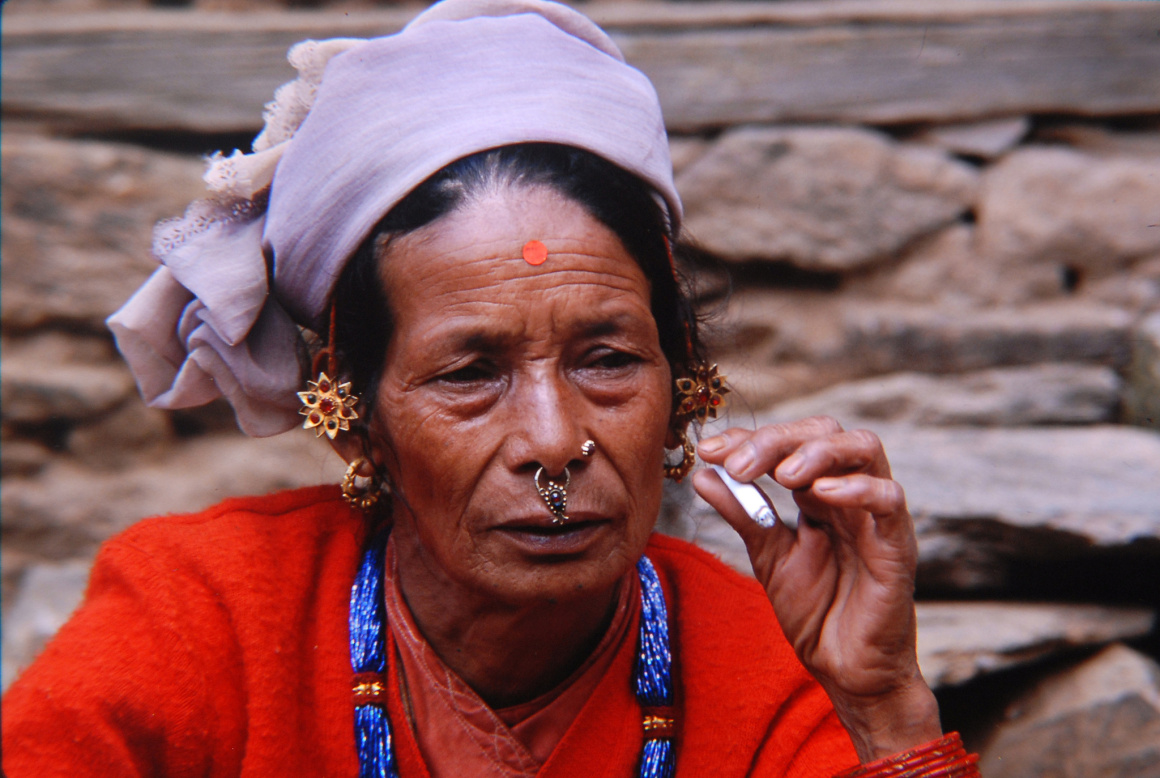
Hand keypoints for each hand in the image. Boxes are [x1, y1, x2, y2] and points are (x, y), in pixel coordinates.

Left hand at [692, 416, 941, 761]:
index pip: (788, 443)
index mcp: (818, 493)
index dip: (749, 439)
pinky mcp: (897, 544)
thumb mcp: (768, 555)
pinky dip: (857, 488)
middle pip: (825, 432)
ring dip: (818, 451)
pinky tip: (820, 494)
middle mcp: (850, 493)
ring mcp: (875, 515)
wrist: (845, 669)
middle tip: (738, 463)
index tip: (709, 451)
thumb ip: (743, 513)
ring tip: (781, 474)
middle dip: (778, 439)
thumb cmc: (815, 610)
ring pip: (865, 448)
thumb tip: (704, 473)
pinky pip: (889, 499)